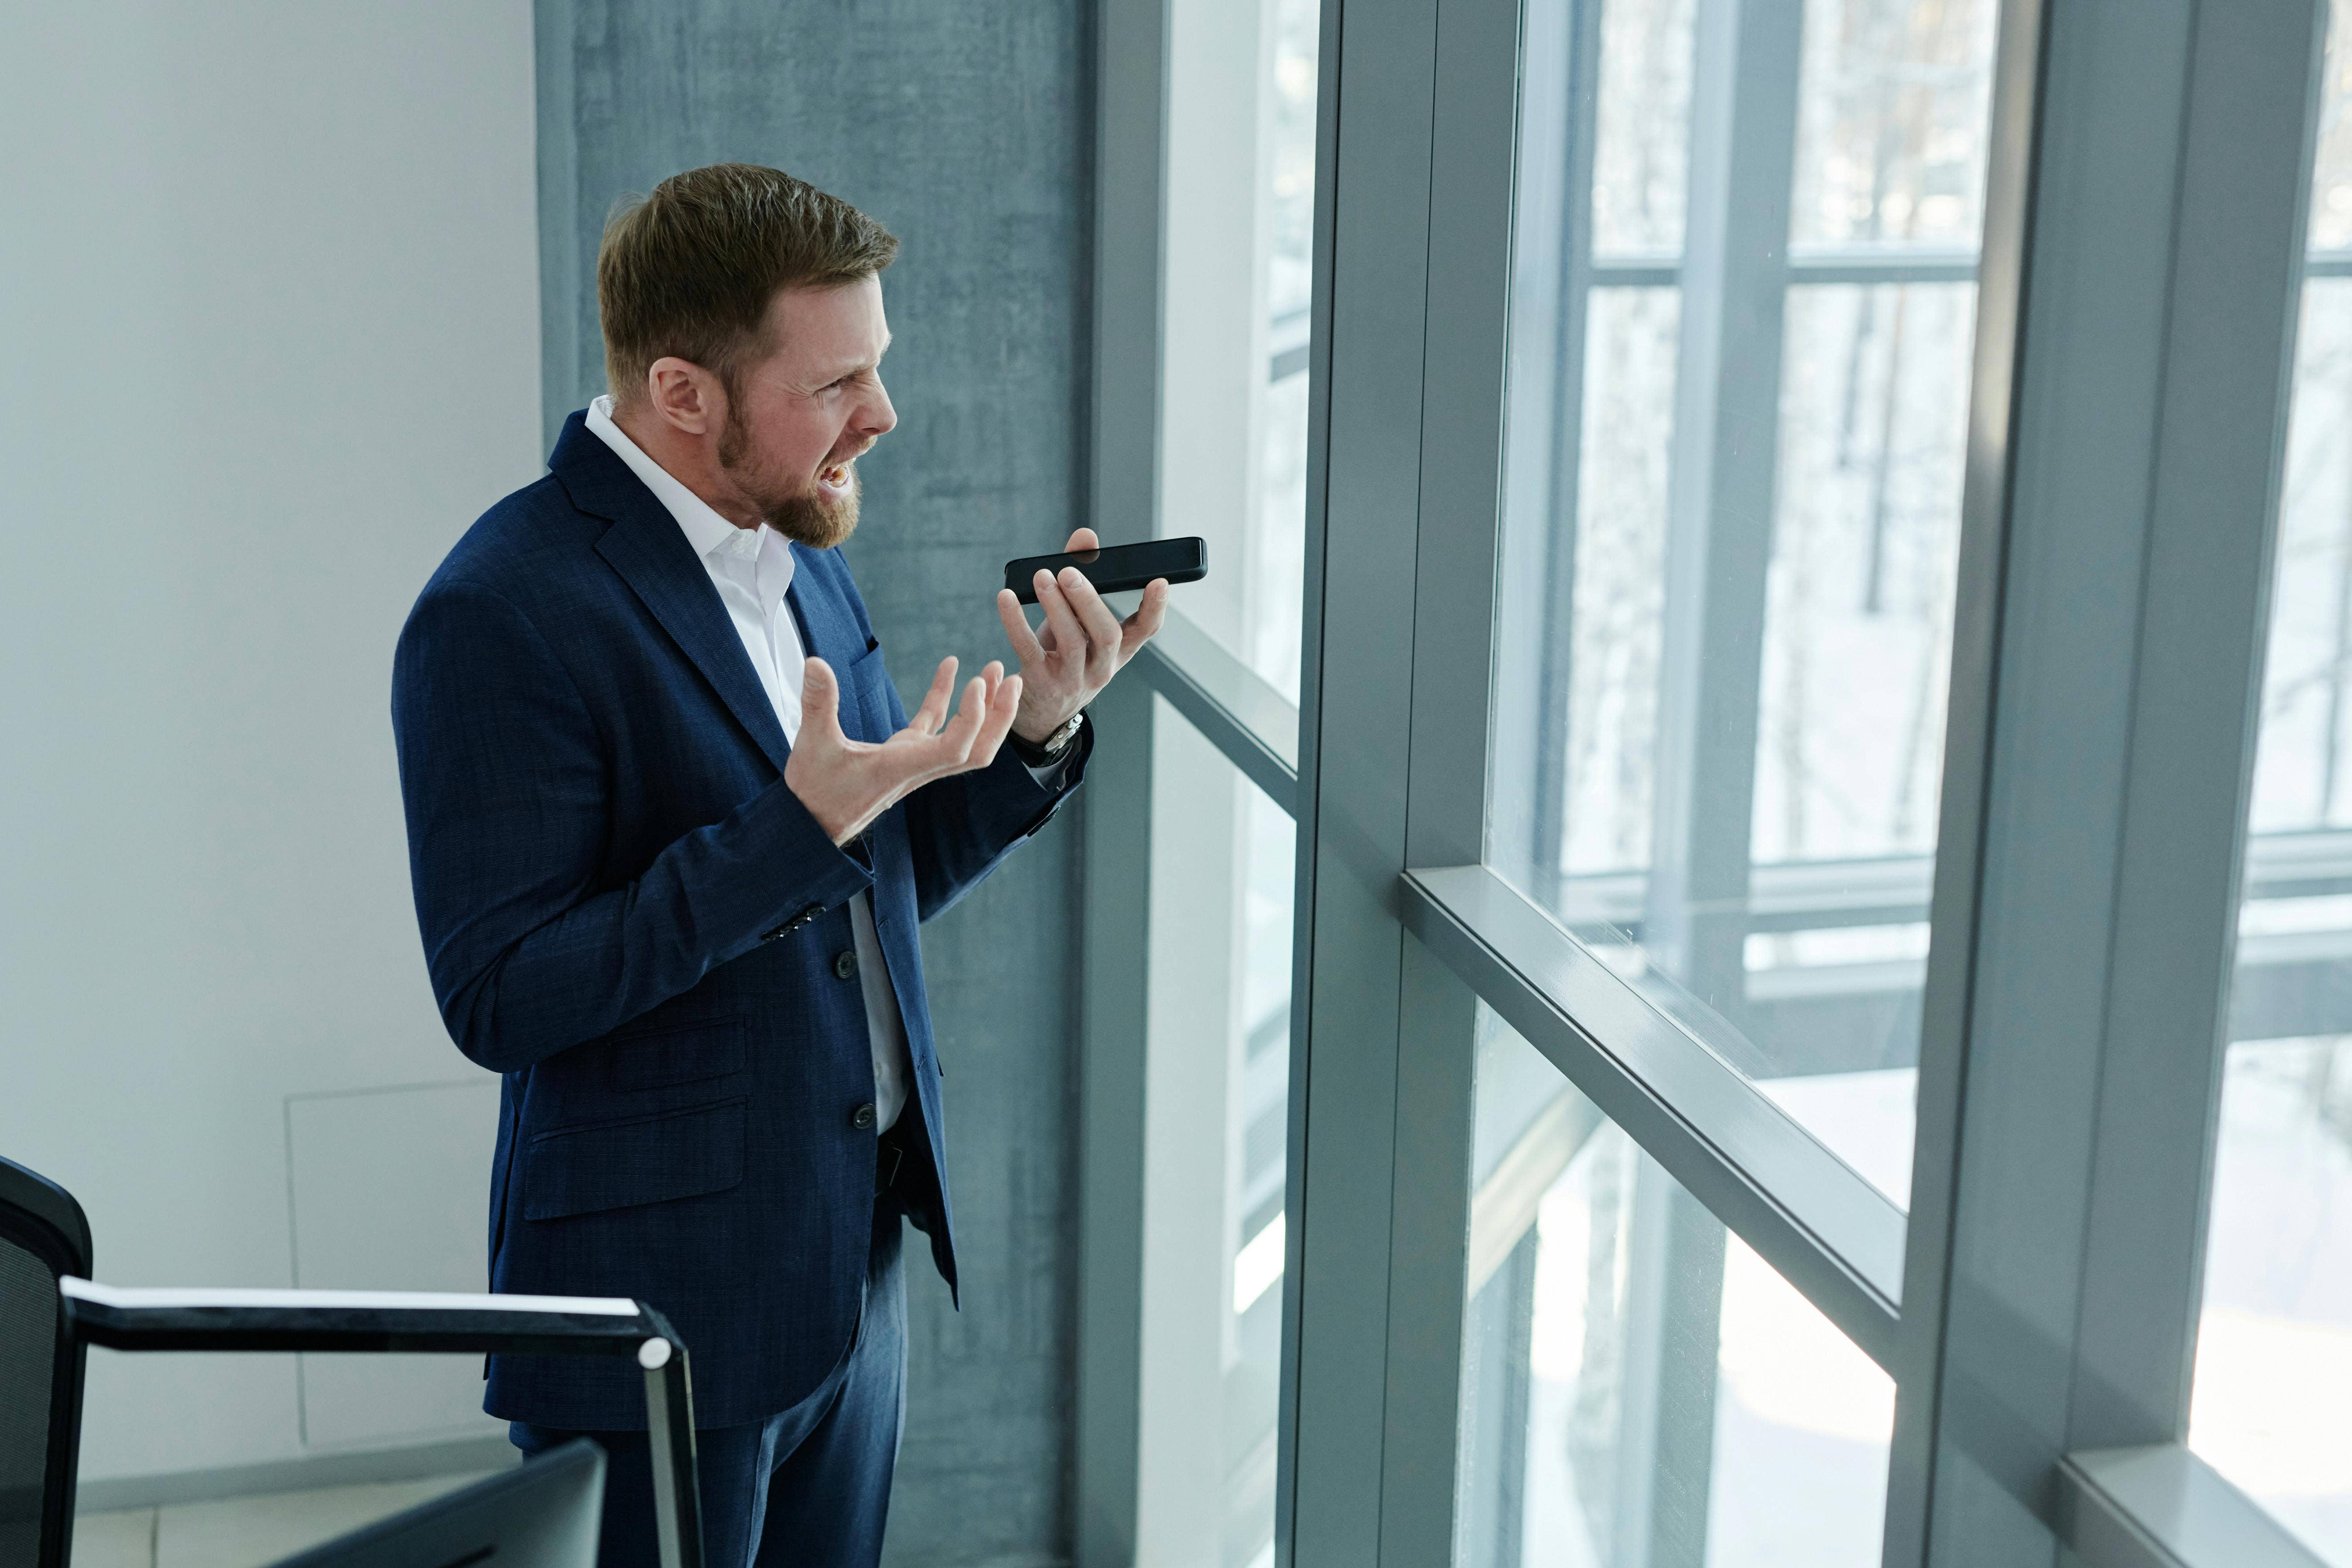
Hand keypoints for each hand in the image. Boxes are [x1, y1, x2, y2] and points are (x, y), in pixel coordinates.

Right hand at [784, 655, 1021, 844]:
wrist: (810, 822)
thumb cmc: (813, 791)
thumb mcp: (812, 744)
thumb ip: (817, 703)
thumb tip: (815, 663)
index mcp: (903, 767)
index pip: (956, 749)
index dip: (974, 718)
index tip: (978, 682)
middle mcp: (917, 767)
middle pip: (977, 750)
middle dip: (1000, 717)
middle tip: (1014, 679)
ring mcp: (913, 761)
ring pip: (963, 738)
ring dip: (984, 708)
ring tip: (996, 671)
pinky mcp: (903, 754)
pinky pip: (935, 725)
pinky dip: (945, 698)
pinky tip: (951, 665)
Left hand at [994, 527, 1170, 742]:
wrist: (1041, 711)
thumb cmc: (1064, 656)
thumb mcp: (1080, 623)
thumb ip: (1082, 577)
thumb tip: (1085, 536)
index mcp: (1118, 651)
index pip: (1146, 631)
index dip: (1155, 608)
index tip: (1159, 583)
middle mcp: (1101, 667)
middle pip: (1107, 636)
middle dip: (1089, 602)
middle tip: (1069, 572)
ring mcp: (1072, 679)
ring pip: (1071, 643)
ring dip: (1055, 606)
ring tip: (1042, 577)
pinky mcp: (1039, 682)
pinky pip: (1028, 649)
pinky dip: (1016, 622)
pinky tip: (1006, 598)